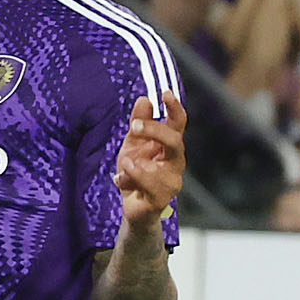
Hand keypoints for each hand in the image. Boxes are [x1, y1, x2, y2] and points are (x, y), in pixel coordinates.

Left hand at [119, 93, 185, 225]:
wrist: (131, 206)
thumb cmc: (134, 172)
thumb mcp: (132, 145)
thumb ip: (139, 124)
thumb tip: (144, 100)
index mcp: (170, 146)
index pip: (178, 124)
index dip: (175, 108)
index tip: (165, 93)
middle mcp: (175, 162)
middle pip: (175, 141)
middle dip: (155, 131)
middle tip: (134, 125)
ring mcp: (172, 182)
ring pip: (160, 166)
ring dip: (136, 163)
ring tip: (123, 163)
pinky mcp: (161, 199)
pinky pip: (151, 186)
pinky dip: (134, 178)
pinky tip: (121, 178)